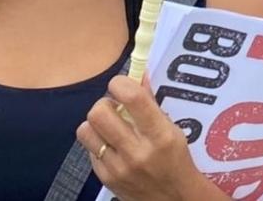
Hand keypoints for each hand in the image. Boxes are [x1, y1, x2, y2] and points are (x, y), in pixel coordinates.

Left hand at [76, 76, 204, 200]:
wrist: (173, 198)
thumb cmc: (175, 159)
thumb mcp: (172, 130)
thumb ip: (151, 103)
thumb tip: (138, 74)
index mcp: (159, 135)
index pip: (132, 98)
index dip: (121, 83)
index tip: (122, 84)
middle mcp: (137, 151)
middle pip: (99, 113)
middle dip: (105, 103)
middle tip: (115, 107)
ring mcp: (118, 167)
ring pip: (86, 131)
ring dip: (96, 124)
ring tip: (110, 126)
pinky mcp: (105, 178)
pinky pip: (89, 150)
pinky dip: (98, 143)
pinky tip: (112, 146)